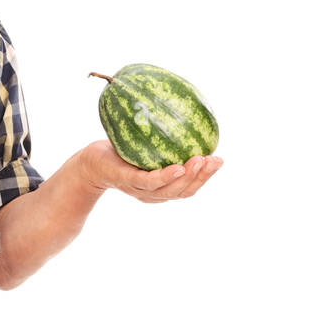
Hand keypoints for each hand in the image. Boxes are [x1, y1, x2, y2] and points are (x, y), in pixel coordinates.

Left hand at [79, 139, 222, 202]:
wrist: (89, 162)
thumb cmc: (121, 153)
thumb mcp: (147, 146)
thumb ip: (166, 140)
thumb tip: (189, 115)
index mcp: (162, 188)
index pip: (189, 187)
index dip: (206, 176)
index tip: (219, 159)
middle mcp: (152, 194)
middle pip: (183, 191)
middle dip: (203, 177)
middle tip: (215, 160)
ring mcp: (139, 190)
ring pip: (169, 190)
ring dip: (188, 176)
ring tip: (201, 161)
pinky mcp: (126, 181)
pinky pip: (149, 181)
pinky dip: (166, 176)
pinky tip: (178, 167)